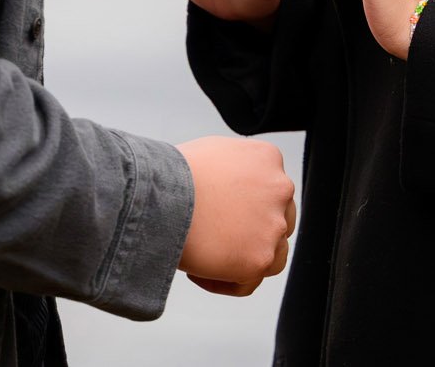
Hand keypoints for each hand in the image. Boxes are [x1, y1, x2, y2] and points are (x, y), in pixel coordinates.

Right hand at [175, 136, 295, 294]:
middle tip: (217, 237)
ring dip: (243, 258)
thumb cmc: (170, 173)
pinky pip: (248, 282)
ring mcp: (273, 225)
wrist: (156, 196)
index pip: (269, 188)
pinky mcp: (260, 258)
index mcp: (267, 158)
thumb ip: (233, 169)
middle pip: (275, 218)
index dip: (244, 205)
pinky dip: (225, 283)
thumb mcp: (211, 151)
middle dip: (250, 231)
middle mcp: (279, 189)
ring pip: (271, 252)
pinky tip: (199, 273)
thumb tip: (228, 188)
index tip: (218, 214)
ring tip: (207, 258)